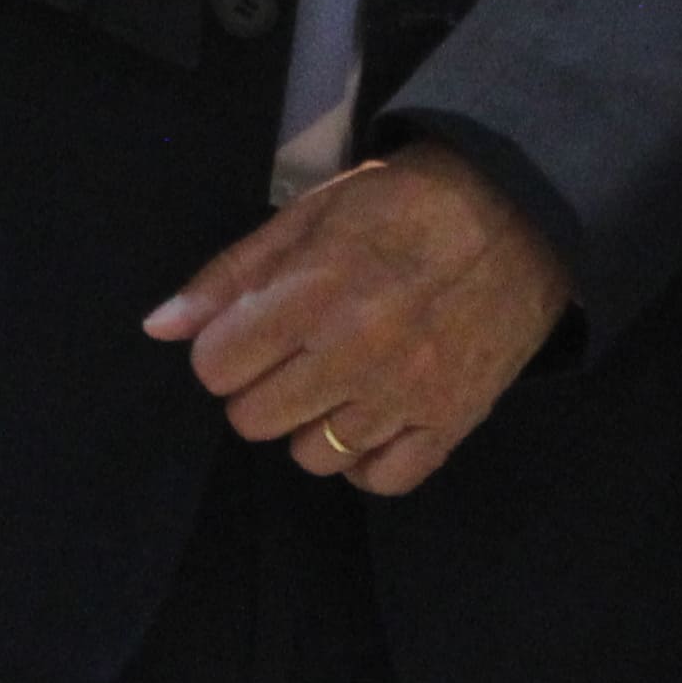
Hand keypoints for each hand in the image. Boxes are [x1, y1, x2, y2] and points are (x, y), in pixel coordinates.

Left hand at [144, 143, 569, 496]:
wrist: (521, 212)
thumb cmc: (405, 202)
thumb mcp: (309, 214)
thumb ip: (231, 274)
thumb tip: (160, 328)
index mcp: (312, 293)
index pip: (215, 367)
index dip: (224, 349)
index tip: (252, 331)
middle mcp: (354, 353)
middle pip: (254, 420)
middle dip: (261, 387)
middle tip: (296, 352)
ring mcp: (405, 396)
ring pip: (312, 457)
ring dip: (313, 422)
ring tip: (340, 377)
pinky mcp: (451, 421)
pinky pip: (380, 480)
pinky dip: (368, 458)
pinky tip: (373, 416)